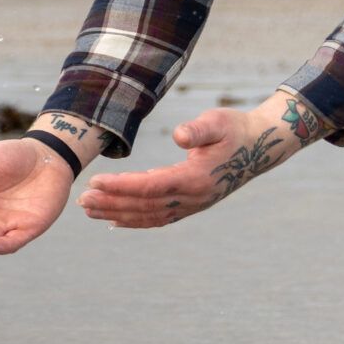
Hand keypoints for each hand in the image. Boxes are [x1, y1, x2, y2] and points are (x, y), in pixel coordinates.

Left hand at [79, 91, 320, 227]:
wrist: (261, 146)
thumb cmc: (235, 128)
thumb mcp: (218, 121)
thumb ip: (198, 129)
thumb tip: (178, 135)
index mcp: (196, 179)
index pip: (151, 187)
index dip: (121, 186)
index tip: (94, 182)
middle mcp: (194, 198)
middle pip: (145, 206)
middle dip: (112, 204)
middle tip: (82, 201)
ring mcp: (193, 204)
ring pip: (150, 216)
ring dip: (118, 215)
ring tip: (90, 211)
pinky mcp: (192, 204)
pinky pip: (160, 218)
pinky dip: (136, 221)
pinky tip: (115, 222)